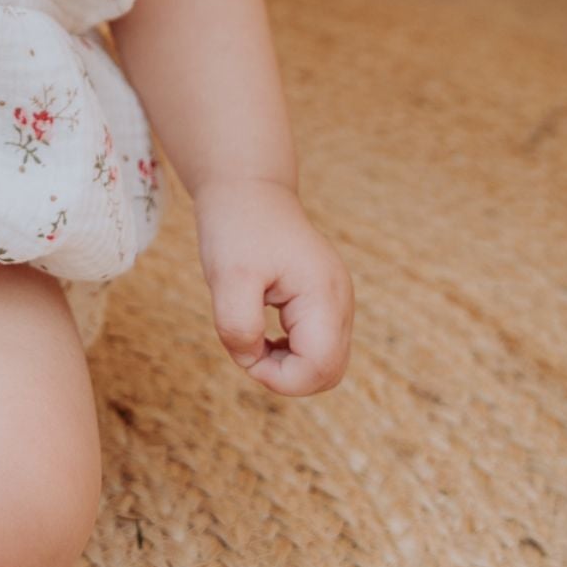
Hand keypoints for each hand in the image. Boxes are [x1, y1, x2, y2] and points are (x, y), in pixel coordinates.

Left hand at [191, 176, 353, 395]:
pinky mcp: (323, 299)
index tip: (244, 354)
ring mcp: (335, 300)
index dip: (280, 379)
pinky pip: (315, 344)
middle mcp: (339, 301)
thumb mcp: (227, 276)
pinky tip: (261, 332)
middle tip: (245, 345)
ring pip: (323, 362)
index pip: (321, 368)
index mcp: (324, 296)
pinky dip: (288, 350)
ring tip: (251, 334)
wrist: (245, 187)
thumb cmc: (236, 226)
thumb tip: (250, 360)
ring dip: (285, 363)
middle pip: (328, 372)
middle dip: (284, 375)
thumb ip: (237, 326)